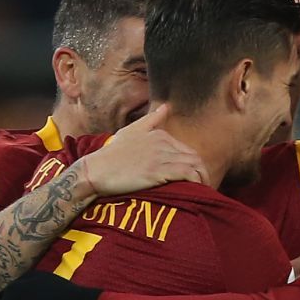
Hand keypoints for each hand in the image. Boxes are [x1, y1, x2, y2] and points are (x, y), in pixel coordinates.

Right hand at [82, 104, 204, 196]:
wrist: (95, 171)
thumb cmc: (111, 155)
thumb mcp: (130, 131)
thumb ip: (151, 120)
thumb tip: (166, 106)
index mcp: (159, 134)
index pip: (188, 151)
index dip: (195, 166)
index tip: (196, 179)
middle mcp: (162, 143)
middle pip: (195, 158)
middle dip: (202, 174)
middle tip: (203, 188)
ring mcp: (160, 157)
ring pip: (194, 166)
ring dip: (202, 180)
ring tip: (202, 193)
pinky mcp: (157, 171)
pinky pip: (187, 174)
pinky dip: (196, 182)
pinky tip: (195, 191)